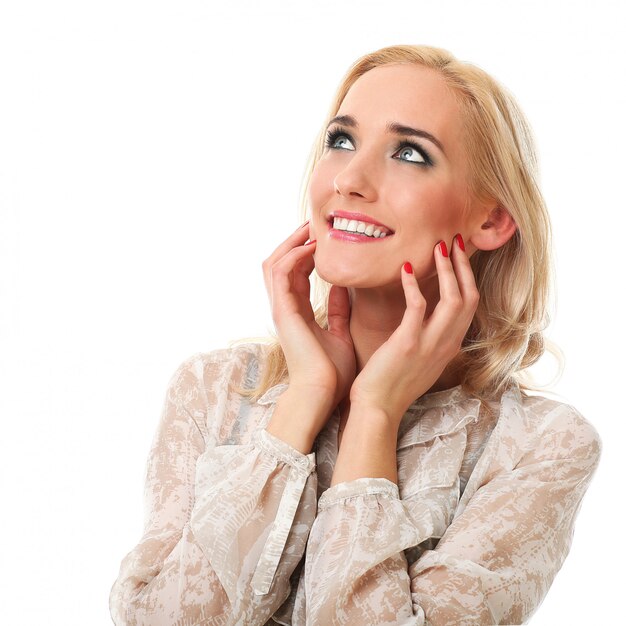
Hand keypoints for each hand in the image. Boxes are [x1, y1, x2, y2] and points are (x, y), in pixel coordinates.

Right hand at [262, 221, 356, 421]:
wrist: (322, 394)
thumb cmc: (331, 372)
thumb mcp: (339, 333)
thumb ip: (338, 311)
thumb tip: (343, 289)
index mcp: (297, 312)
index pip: (295, 273)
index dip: (305, 252)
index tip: (322, 237)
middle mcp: (285, 308)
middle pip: (279, 263)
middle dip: (293, 241)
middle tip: (312, 224)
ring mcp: (280, 309)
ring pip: (274, 263)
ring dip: (291, 243)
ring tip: (310, 229)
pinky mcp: (283, 311)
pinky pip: (282, 273)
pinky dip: (295, 256)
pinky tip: (312, 248)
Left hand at [348, 235, 478, 424]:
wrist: (377, 408)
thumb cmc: (392, 383)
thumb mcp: (421, 359)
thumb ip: (429, 337)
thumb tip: (425, 314)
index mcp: (449, 346)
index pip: (470, 306)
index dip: (467, 278)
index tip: (459, 256)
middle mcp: (446, 344)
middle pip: (469, 298)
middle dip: (463, 267)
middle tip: (455, 242)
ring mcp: (430, 344)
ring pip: (453, 299)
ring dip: (447, 270)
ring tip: (438, 248)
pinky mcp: (408, 343)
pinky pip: (418, 307)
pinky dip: (414, 285)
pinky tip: (405, 269)